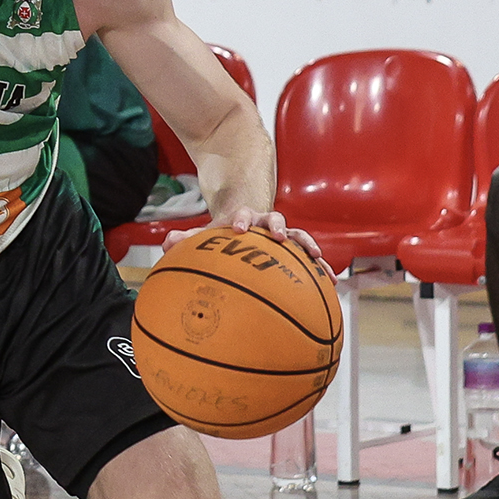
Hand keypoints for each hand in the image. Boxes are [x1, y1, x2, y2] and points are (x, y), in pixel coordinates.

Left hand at [175, 206, 326, 269]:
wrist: (246, 219)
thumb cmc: (225, 233)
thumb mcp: (208, 233)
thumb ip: (188, 239)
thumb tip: (167, 244)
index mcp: (244, 218)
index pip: (241, 215)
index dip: (240, 219)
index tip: (237, 228)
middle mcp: (265, 223)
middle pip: (274, 219)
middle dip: (276, 227)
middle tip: (278, 235)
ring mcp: (282, 234)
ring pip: (297, 236)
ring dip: (306, 245)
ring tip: (317, 257)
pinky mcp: (295, 248)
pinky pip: (309, 257)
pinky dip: (320, 268)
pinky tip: (331, 282)